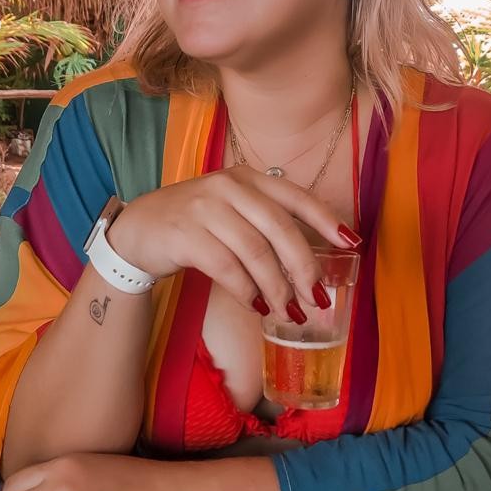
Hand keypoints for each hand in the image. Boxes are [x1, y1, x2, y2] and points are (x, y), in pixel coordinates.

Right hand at [108, 167, 357, 322]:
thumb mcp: (232, 211)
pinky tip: (257, 306)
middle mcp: (228, 186)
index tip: (352, 243)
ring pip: (255, 252)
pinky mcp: (185, 234)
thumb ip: (265, 225)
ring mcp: (205, 208)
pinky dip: (247, 291)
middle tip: (317, 299)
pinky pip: (227, 268)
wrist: (138, 230)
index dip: (326, 219)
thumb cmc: (195, 224)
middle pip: (280, 228)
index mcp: (247, 177)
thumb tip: (310, 268)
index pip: (295, 196)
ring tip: (288, 312)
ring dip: (278, 287)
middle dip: (304, 267)